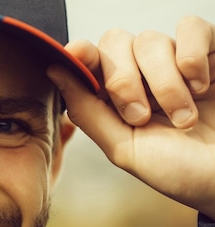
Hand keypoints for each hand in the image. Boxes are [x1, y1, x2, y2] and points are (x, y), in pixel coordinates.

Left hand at [48, 16, 214, 218]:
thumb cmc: (181, 172)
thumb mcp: (126, 149)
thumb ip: (89, 112)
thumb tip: (55, 72)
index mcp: (116, 100)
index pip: (90, 62)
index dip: (80, 55)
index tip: (78, 56)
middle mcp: (143, 77)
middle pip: (114, 43)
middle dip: (122, 80)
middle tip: (142, 117)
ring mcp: (177, 63)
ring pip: (150, 40)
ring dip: (163, 83)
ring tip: (184, 119)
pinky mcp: (212, 53)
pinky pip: (191, 27)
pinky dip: (191, 54)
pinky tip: (202, 86)